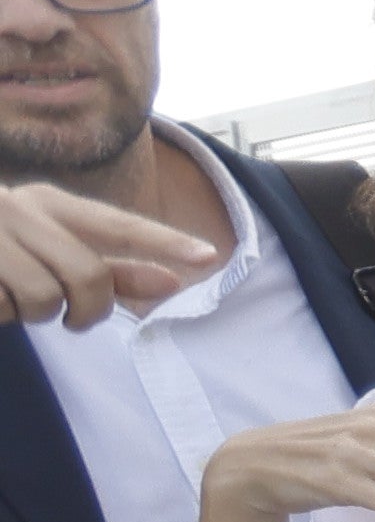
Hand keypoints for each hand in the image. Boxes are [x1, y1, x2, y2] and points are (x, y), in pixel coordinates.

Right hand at [0, 179, 219, 327]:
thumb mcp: (46, 249)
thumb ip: (106, 265)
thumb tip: (174, 281)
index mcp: (46, 202)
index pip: (117, 224)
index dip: (164, 241)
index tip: (207, 256)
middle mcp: (19, 209)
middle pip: (88, 276)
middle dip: (89, 310)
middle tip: (75, 319)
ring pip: (46, 298)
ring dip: (35, 314)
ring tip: (12, 297)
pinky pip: (5, 307)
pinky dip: (0, 313)